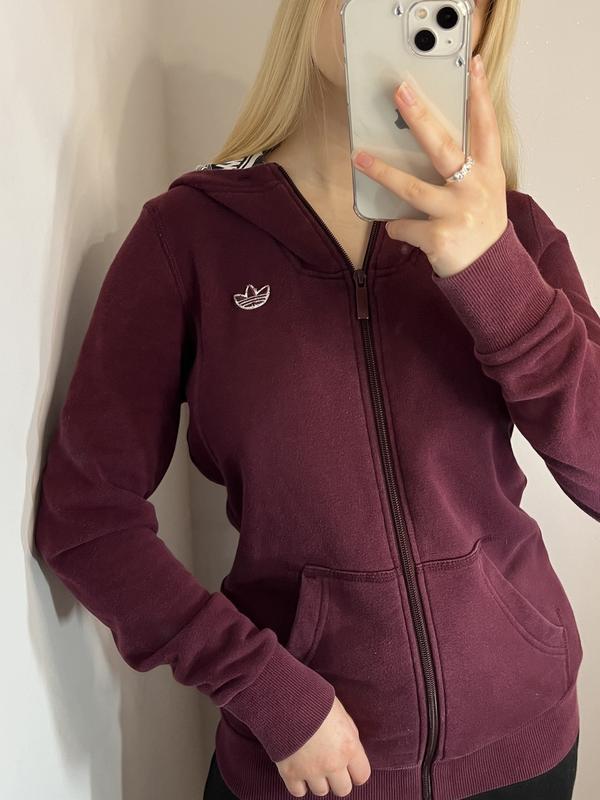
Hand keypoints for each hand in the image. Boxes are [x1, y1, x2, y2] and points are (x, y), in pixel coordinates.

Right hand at [275, 696, 370, 796]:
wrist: (285, 695)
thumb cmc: (315, 699)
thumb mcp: (341, 713)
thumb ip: (348, 735)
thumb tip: (351, 751)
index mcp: (349, 746)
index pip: (362, 776)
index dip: (355, 771)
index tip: (349, 767)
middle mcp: (333, 763)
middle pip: (343, 789)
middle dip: (337, 779)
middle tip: (329, 765)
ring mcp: (311, 770)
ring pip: (321, 791)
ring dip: (318, 780)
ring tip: (311, 762)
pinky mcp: (290, 772)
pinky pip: (298, 792)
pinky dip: (298, 783)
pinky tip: (298, 769)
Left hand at [351, 53, 508, 277]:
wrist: (490, 273)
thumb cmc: (479, 228)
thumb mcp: (484, 194)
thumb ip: (466, 170)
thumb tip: (423, 142)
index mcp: (490, 173)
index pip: (486, 127)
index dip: (480, 96)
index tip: (472, 66)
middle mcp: (475, 189)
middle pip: (444, 147)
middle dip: (420, 117)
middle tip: (401, 92)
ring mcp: (458, 213)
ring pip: (412, 188)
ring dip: (382, 172)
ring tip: (359, 159)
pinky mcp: (440, 237)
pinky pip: (404, 226)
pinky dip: (396, 228)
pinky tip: (398, 229)